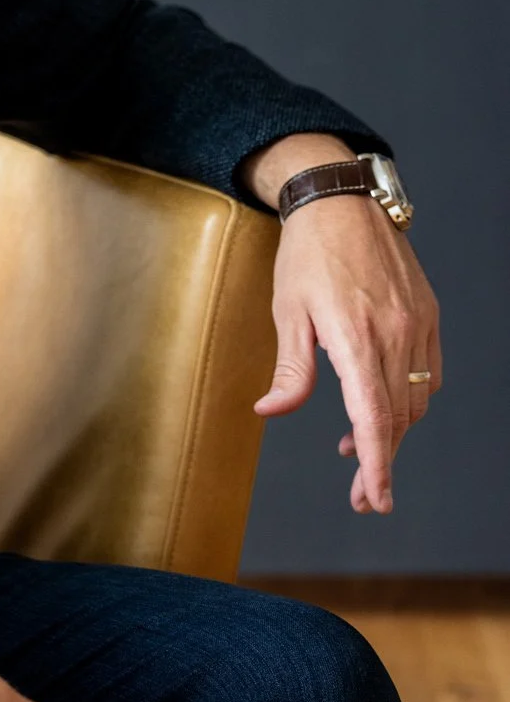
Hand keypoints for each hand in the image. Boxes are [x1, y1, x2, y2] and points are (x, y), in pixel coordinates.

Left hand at [244, 134, 440, 513]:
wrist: (340, 202)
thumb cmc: (306, 254)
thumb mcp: (286, 311)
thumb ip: (290, 369)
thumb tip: (272, 411)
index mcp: (356, 337)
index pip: (373, 418)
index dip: (376, 465)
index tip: (376, 499)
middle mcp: (395, 333)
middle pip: (397, 418)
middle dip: (380, 462)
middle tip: (362, 494)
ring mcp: (416, 323)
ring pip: (416, 399)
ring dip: (392, 432)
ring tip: (357, 449)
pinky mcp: (425, 314)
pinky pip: (428, 372)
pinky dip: (411, 400)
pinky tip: (385, 405)